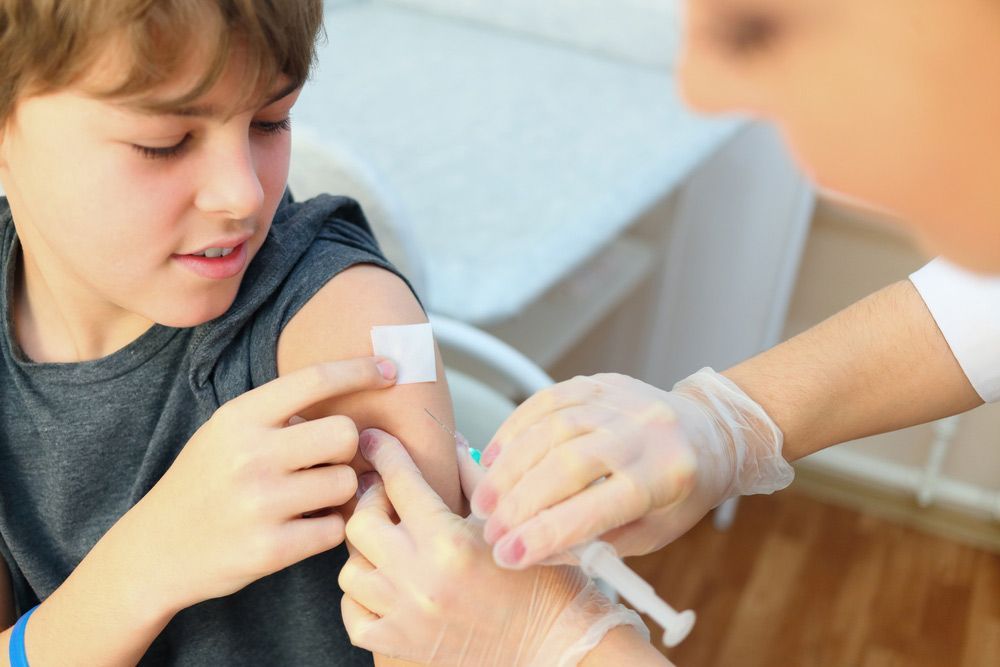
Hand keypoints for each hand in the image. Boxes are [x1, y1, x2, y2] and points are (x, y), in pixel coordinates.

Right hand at [130, 357, 397, 610]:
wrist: (154, 550)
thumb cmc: (204, 484)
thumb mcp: (226, 433)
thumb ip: (278, 415)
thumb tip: (349, 395)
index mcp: (240, 417)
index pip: (315, 379)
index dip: (360, 370)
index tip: (390, 368)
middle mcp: (250, 455)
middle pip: (345, 434)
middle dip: (346, 449)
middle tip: (326, 462)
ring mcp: (260, 504)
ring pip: (346, 484)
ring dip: (339, 492)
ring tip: (310, 498)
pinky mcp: (270, 550)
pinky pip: (335, 529)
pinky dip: (328, 529)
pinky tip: (303, 527)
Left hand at [339, 429, 646, 665]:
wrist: (552, 646)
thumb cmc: (542, 580)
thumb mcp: (508, 522)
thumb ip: (474, 478)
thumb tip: (450, 441)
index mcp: (449, 543)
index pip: (400, 482)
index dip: (384, 453)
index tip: (373, 440)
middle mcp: (419, 580)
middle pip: (360, 524)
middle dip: (372, 502)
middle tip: (390, 497)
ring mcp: (405, 617)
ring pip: (349, 570)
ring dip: (366, 552)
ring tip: (390, 543)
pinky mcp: (400, 647)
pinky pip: (353, 616)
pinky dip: (361, 597)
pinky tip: (384, 582)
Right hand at [471, 369, 794, 567]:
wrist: (708, 433)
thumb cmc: (678, 494)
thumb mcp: (650, 534)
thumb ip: (594, 544)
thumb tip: (530, 551)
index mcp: (665, 476)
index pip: (598, 507)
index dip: (548, 531)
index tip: (508, 554)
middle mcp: (645, 431)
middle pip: (569, 463)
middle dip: (520, 500)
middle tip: (489, 528)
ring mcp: (621, 400)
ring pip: (551, 427)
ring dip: (510, 466)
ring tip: (485, 498)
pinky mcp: (600, 382)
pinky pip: (547, 399)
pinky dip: (515, 428)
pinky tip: (495, 457)